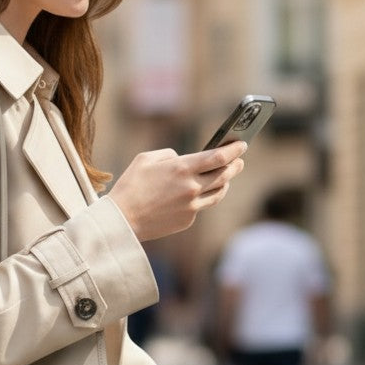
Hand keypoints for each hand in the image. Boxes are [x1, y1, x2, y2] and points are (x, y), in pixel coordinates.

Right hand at [108, 143, 246, 241]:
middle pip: (225, 175)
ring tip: (225, 177)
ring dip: (225, 183)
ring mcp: (192, 206)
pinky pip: (201, 206)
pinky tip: (197, 194)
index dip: (234, 149)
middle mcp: (192, 187)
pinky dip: (202, 198)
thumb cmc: (130, 186)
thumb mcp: (145, 159)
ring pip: (219, 192)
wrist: (122, 220)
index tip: (241, 144)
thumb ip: (169, 155)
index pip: (219, 156)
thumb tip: (182, 159)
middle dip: (235, 165)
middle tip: (239, 161)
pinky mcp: (188, 220)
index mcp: (182, 168)